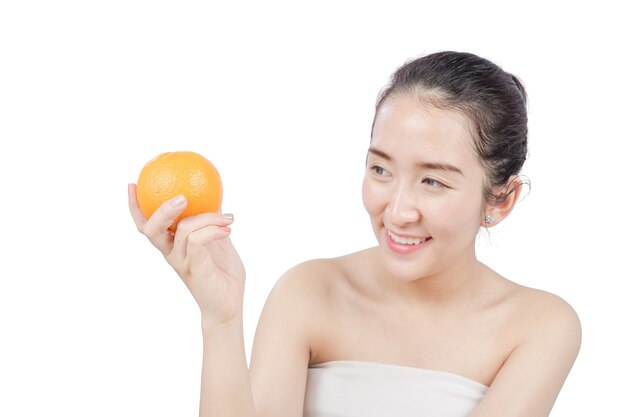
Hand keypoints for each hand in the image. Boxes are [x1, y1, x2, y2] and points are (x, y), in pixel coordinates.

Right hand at [128, 184, 245, 325]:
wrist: (230, 305)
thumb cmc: (223, 273)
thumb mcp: (218, 240)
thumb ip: (210, 223)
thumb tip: (215, 195)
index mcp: (172, 245)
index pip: (146, 224)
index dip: (135, 206)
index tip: (132, 184)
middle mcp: (171, 253)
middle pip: (151, 229)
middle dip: (161, 209)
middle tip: (181, 197)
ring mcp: (181, 262)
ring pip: (183, 229)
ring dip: (208, 217)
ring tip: (227, 215)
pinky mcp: (194, 268)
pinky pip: (198, 240)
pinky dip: (213, 230)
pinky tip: (229, 229)